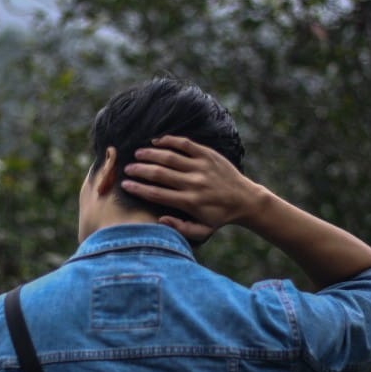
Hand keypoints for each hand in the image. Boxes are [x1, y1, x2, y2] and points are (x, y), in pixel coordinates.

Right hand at [121, 135, 258, 233]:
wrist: (245, 200)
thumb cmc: (219, 217)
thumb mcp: (202, 231)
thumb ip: (181, 228)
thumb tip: (160, 220)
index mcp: (190, 202)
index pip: (157, 194)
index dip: (138, 189)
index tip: (125, 185)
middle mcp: (194, 183)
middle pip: (160, 174)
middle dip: (140, 170)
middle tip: (127, 169)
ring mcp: (201, 167)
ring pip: (170, 157)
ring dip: (150, 154)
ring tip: (137, 154)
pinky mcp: (208, 155)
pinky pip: (185, 144)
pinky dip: (169, 140)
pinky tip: (157, 141)